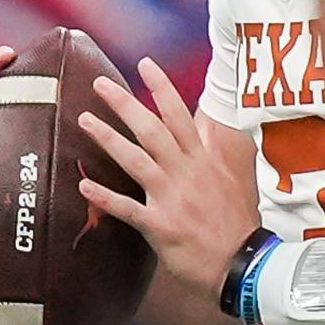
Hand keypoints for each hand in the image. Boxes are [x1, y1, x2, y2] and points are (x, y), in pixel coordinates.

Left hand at [78, 57, 258, 308]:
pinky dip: (105, 197)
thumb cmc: (238, 220)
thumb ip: (217, 149)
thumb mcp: (234, 176)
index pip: (179, 114)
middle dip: (125, 104)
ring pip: (136, 160)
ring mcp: (172, 197)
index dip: (161, 87)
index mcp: (203, 158)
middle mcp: (186, 171)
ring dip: (108, 139)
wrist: (242, 260)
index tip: (144, 64)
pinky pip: (127, 208)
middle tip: (100, 84)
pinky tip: (82, 186)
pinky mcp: (160, 225)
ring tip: (84, 120)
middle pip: (152, 129)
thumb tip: (209, 125)